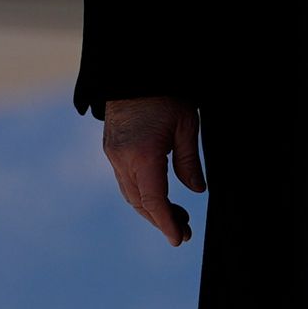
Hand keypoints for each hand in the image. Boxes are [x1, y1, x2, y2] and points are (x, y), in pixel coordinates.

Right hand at [98, 96, 203, 245]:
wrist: (132, 69)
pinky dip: (142, 194)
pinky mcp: (111, 149)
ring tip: (177, 217)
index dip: (167, 223)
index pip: (154, 201)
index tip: (179, 239)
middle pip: (140, 202)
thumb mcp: (187, 125)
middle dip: (161, 221)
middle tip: (185, 232)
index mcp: (143, 154)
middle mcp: (123, 159)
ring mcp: (113, 154)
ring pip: (131, 194)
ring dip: (151, 209)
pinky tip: (158, 195)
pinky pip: (125, 181)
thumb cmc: (165, 93)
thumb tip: (196, 191)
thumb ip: (189, 162)